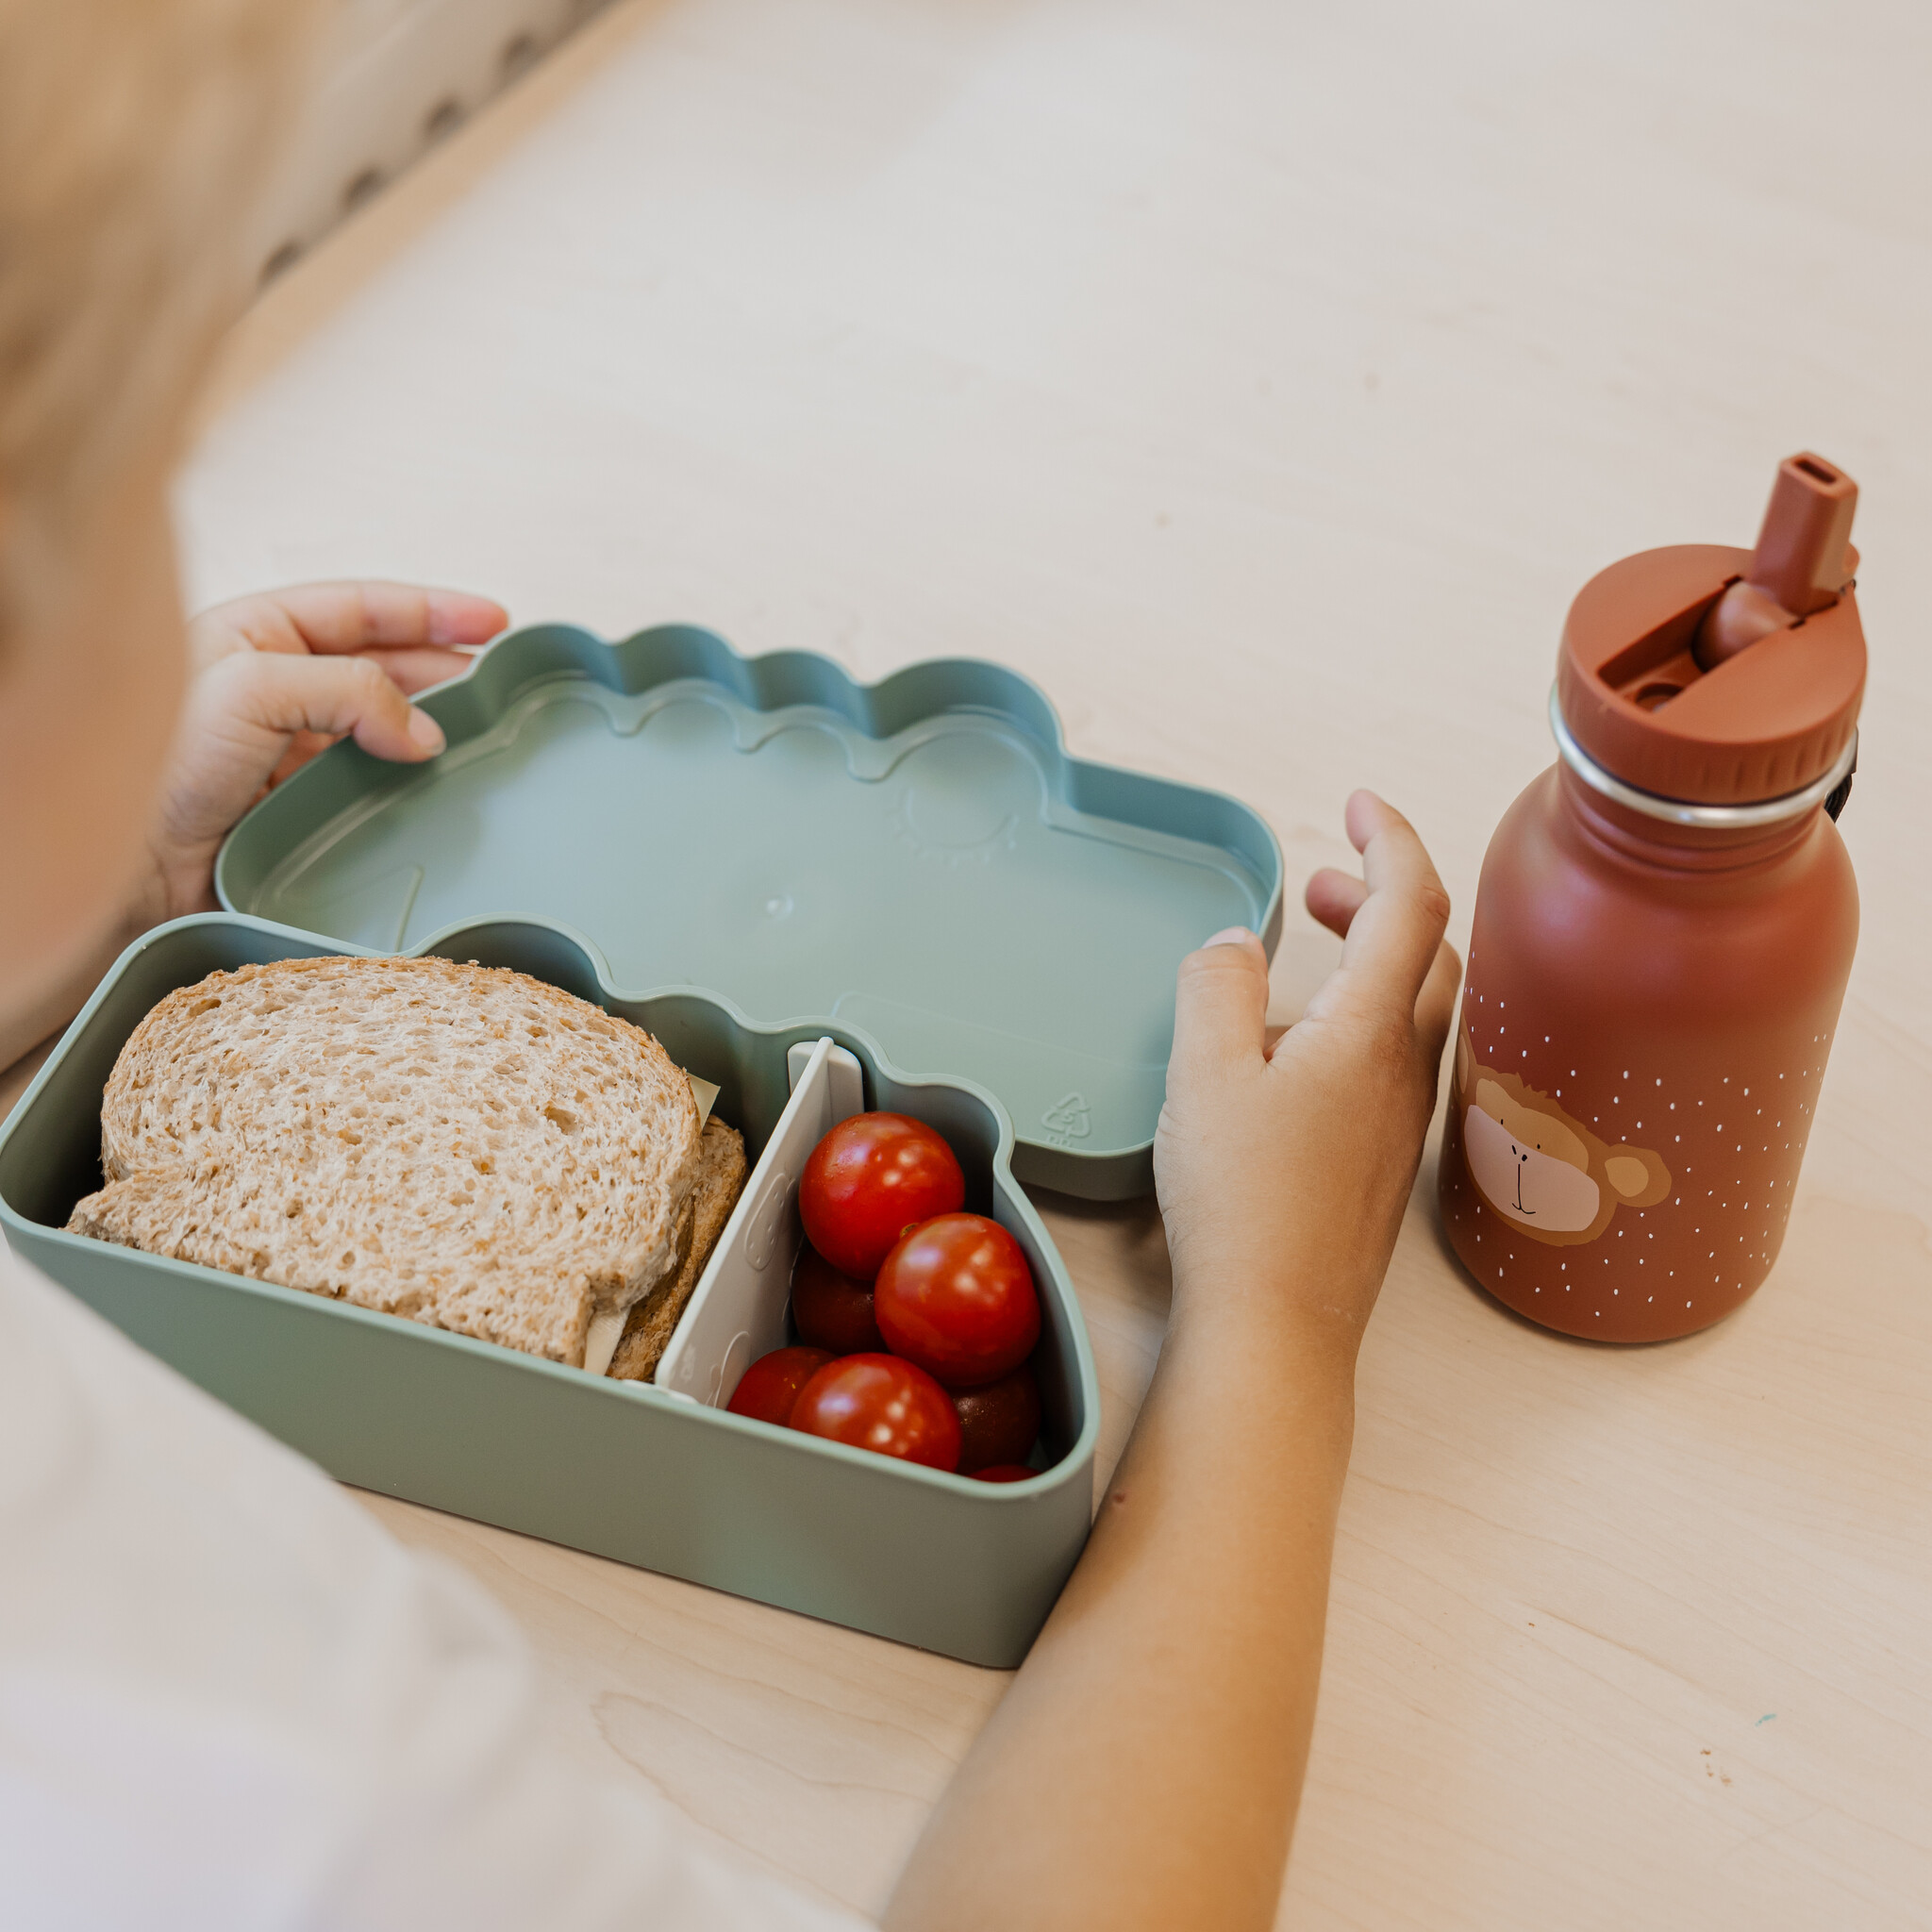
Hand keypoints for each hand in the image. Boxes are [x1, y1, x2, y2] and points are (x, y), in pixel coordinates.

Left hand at [143, 581, 505, 918]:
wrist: (124, 866)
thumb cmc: (153, 763)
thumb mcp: (251, 686)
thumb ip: (348, 689)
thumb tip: (422, 729)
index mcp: (254, 636)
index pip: (360, 608)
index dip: (431, 610)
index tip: (492, 621)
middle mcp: (275, 690)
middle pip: (382, 666)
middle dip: (443, 669)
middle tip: (497, 684)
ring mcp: (291, 753)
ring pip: (383, 731)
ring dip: (431, 731)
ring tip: (476, 736)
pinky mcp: (302, 812)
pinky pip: (372, 791)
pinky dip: (409, 789)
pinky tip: (434, 791)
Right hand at [1154, 789, 1459, 1365]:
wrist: (1276, 1328)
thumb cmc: (1241, 1206)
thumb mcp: (1203, 1076)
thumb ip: (1217, 990)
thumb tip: (1233, 945)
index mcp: (1368, 1030)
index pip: (1411, 902)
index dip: (1390, 838)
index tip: (1357, 803)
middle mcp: (1402, 1069)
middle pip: (1426, 951)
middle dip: (1381, 897)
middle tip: (1323, 882)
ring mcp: (1399, 1120)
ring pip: (1412, 1008)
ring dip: (1371, 959)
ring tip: (1301, 956)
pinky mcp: (1381, 1161)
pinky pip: (1389, 1060)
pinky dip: (1358, 1017)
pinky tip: (1294, 1051)